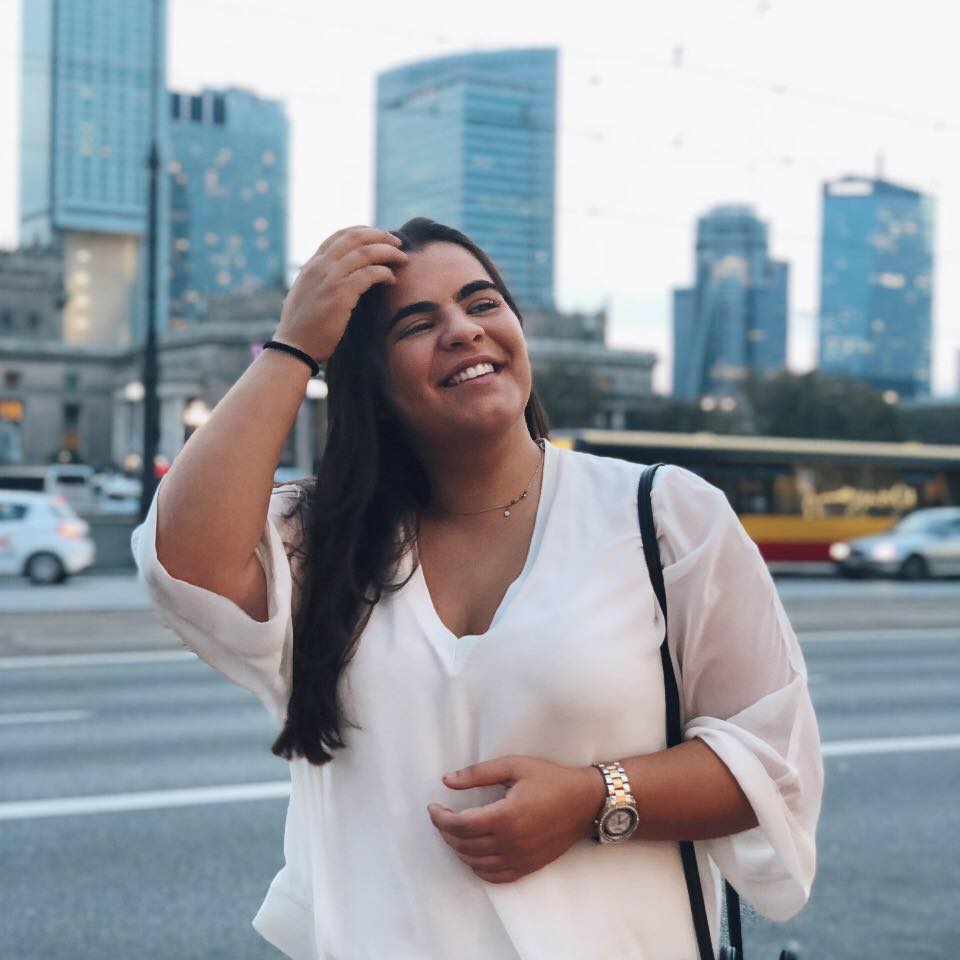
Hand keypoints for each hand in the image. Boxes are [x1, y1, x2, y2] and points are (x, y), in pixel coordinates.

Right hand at [274, 225, 407, 363]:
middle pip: (355, 238)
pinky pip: (369, 274)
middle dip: (380, 236)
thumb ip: (320, 282)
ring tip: (402, 259)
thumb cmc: (302, 329)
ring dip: (388, 253)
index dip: (363, 232)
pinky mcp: (340, 294)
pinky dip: (384, 273)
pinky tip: (392, 280)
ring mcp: (329, 278)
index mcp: (312, 265)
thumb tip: (337, 279)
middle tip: (397, 243)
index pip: (339, 236)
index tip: (380, 236)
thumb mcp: (306, 296)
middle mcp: (320, 266)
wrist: (294, 348)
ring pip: (365, 252)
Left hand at [427, 755, 603, 883]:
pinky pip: (494, 876)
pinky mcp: (527, 867)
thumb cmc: (550, 779)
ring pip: (475, 862)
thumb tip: (447, 780)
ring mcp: (519, 858)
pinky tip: (473, 853)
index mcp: (505, 816)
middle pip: (463, 845)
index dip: (440, 819)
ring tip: (454, 831)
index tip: (433, 807)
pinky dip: (477, 867)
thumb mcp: (514, 766)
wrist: (585, 802)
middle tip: (441, 816)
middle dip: (445, 832)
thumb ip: (478, 773)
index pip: (459, 826)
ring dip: (458, 849)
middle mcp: (511, 842)